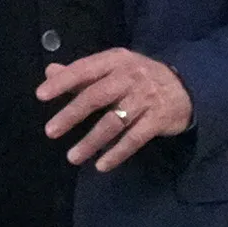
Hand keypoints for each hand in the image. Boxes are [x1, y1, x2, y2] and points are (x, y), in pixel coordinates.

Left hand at [40, 48, 194, 171]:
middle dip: (72, 115)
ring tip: (73, 157)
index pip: (85, 69)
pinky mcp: (158, 119)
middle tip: (50, 131)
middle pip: (96, 96)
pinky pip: (134, 139)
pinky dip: (117, 153)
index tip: (41, 95)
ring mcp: (146, 98)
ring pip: (114, 122)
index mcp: (116, 61)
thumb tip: (50, 71)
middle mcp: (131, 77)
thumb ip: (82, 73)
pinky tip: (101, 165)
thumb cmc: (140, 78)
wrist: (186, 88)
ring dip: (91, 141)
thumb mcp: (114, 68)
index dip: (62, 82)